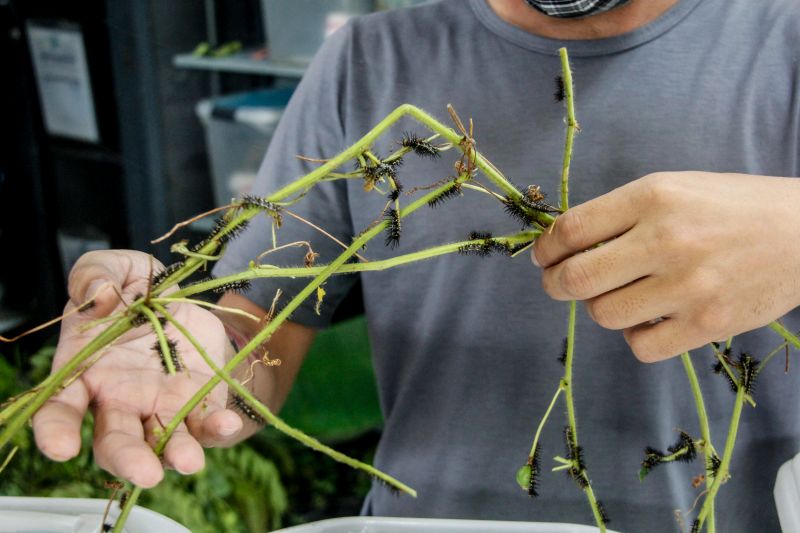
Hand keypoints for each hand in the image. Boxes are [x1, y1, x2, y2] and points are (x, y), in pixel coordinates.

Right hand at [32, 250, 244, 486]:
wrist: (187, 299)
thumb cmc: (138, 291)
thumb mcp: (116, 267)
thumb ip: (95, 273)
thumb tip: (100, 296)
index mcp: (86, 372)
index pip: (60, 409)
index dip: (56, 431)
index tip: (61, 449)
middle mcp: (119, 400)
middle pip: (114, 441)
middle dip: (128, 459)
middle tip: (145, 473)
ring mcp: (159, 408)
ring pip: (161, 444)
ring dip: (175, 456)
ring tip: (191, 462)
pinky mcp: (197, 406)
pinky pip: (205, 426)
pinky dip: (216, 430)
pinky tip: (227, 424)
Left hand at [532, 172, 799, 361]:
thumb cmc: (732, 207)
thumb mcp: (674, 188)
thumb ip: (621, 213)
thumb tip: (564, 244)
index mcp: (653, 197)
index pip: (571, 230)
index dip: (545, 249)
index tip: (544, 257)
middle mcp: (666, 240)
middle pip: (576, 279)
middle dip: (555, 284)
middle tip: (560, 284)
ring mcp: (688, 285)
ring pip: (604, 315)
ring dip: (600, 307)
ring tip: (620, 294)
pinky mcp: (708, 323)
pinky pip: (640, 346)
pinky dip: (635, 335)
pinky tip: (649, 318)